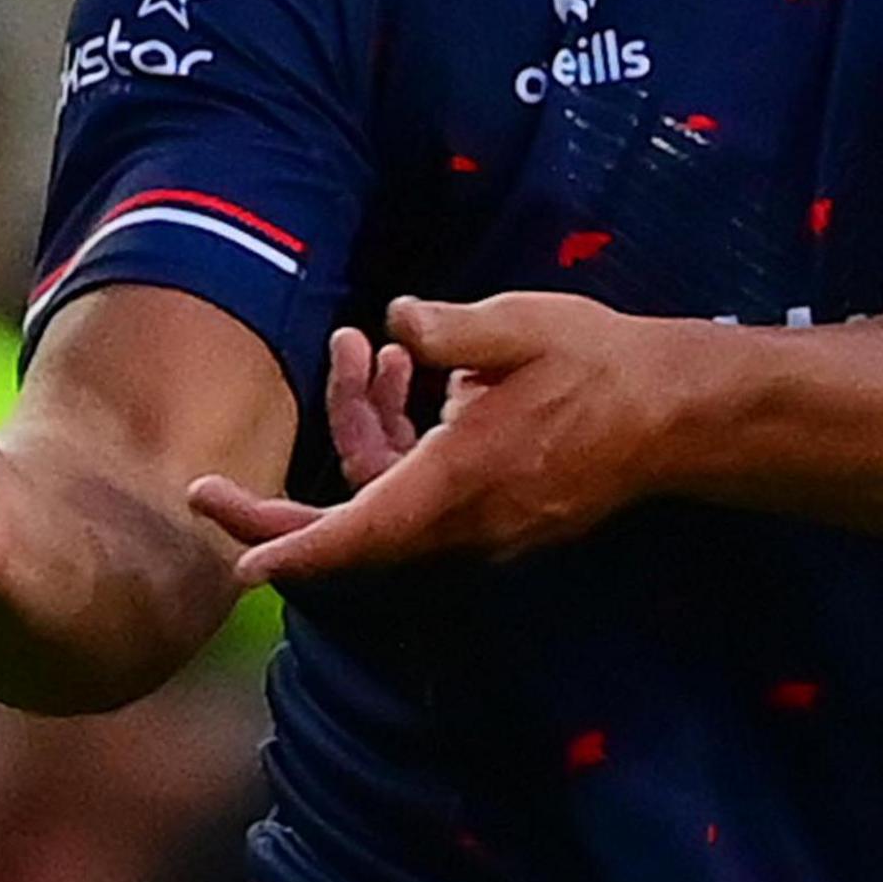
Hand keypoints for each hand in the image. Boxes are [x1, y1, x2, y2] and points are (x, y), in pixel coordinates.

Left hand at [181, 293, 695, 584]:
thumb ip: (455, 329)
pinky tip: (411, 375)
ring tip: (363, 348)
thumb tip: (397, 319)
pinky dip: (398, 446)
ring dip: (359, 433)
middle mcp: (464, 519)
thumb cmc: (600, 366)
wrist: (674, 414)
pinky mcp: (494, 513)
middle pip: (353, 532)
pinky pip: (422, 495)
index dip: (297, 548)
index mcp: (460, 479)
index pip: (363, 531)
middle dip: (281, 512)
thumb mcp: (527, 327)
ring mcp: (481, 524)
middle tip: (208, 494)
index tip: (241, 562)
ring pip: (387, 501)